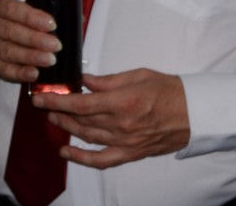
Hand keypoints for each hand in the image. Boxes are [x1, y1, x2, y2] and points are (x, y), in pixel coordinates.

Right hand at [0, 0, 59, 82]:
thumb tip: (61, 25)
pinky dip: (20, 72)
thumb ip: (32, 14)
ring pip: (7, 51)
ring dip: (30, 57)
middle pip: (10, 32)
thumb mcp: (13, 8)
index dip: (31, 17)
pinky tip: (34, 73)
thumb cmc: (5, 18)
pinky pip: (3, 69)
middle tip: (55, 45)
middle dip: (35, 39)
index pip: (11, 9)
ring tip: (50, 60)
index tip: (51, 24)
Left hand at [32, 68, 189, 168]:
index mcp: (123, 101)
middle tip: (44, 104)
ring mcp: (125, 142)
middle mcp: (121, 124)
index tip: (40, 97)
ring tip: (54, 119)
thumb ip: (109, 80)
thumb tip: (85, 80)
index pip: (80, 103)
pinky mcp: (130, 153)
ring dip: (66, 128)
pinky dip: (81, 158)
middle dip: (58, 112)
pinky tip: (66, 152)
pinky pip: (100, 160)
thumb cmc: (170, 90)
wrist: (194, 113)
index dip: (56, 101)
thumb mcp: (139, 75)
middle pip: (79, 120)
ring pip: (86, 137)